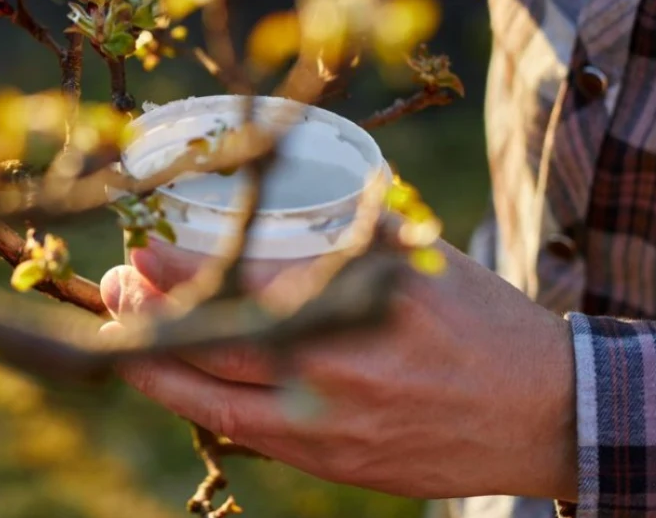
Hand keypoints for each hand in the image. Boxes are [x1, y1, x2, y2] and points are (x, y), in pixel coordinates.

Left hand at [99, 240, 577, 501]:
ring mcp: (332, 427)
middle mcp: (339, 369)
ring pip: (215, 399)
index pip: (247, 281)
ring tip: (116, 333)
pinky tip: (168, 380)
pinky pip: (246, 435)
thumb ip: (351, 232)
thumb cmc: (482, 322)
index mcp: (363, 303)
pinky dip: (198, 406)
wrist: (544, 415)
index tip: (137, 243)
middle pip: (216, 342)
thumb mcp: (422, 259)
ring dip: (155, 366)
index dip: (178, 266)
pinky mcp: (334, 464)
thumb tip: (287, 190)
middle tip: (111, 284)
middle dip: (149, 314)